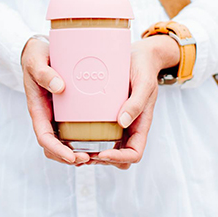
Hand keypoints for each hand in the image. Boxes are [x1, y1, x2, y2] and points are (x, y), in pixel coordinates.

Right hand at [21, 38, 90, 165]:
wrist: (39, 50)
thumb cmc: (36, 55)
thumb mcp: (36, 61)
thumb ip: (44, 73)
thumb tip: (59, 87)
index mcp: (38, 109)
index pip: (44, 138)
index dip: (57, 150)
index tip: (71, 157)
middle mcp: (47, 116)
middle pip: (54, 147)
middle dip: (69, 157)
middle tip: (89, 158)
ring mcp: (56, 114)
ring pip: (64, 142)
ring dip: (77, 152)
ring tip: (95, 155)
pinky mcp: (67, 110)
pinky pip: (73, 130)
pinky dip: (82, 139)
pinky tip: (98, 140)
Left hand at [87, 34, 180, 169]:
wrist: (139, 56)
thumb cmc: (144, 68)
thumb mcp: (144, 83)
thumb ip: (136, 102)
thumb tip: (122, 122)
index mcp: (141, 124)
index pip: (134, 154)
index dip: (119, 158)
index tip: (102, 153)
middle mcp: (129, 127)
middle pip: (118, 158)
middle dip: (102, 160)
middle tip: (82, 153)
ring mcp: (118, 123)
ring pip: (107, 150)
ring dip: (93, 154)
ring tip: (75, 149)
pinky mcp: (107, 115)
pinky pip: (98, 134)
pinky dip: (87, 139)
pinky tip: (73, 134)